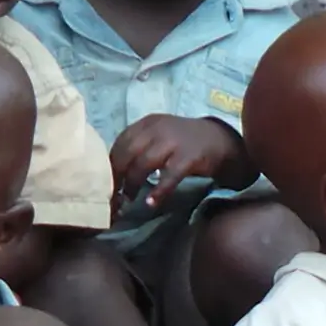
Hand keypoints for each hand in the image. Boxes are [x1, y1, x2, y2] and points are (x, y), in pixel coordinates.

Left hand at [110, 115, 243, 215]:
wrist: (220, 140)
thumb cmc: (184, 142)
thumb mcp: (159, 135)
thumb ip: (138, 146)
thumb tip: (114, 171)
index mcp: (147, 123)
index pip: (120, 143)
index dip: (109, 165)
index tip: (105, 183)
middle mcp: (158, 128)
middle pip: (127, 153)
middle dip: (118, 176)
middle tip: (114, 195)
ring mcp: (174, 141)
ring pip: (143, 163)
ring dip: (133, 184)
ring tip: (130, 199)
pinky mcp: (189, 156)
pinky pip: (169, 176)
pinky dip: (158, 191)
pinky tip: (151, 202)